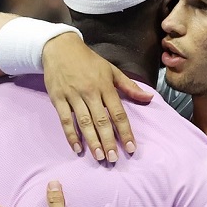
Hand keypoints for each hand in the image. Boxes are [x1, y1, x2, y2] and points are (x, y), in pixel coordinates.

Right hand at [40, 33, 152, 161]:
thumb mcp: (111, 70)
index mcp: (105, 86)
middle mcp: (90, 92)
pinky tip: (77, 148)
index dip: (125, 131)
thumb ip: (129, 86)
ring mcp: (73, 95)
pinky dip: (71, 135)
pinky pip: (65, 119)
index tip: (131, 148)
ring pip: (84, 122)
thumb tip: (149, 98)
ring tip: (99, 157)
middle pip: (101, 120)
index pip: (118, 112)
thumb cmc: (88, 60)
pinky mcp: (58, 98)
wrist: (59, 47)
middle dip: (109, 141)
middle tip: (114, 158)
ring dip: (92, 141)